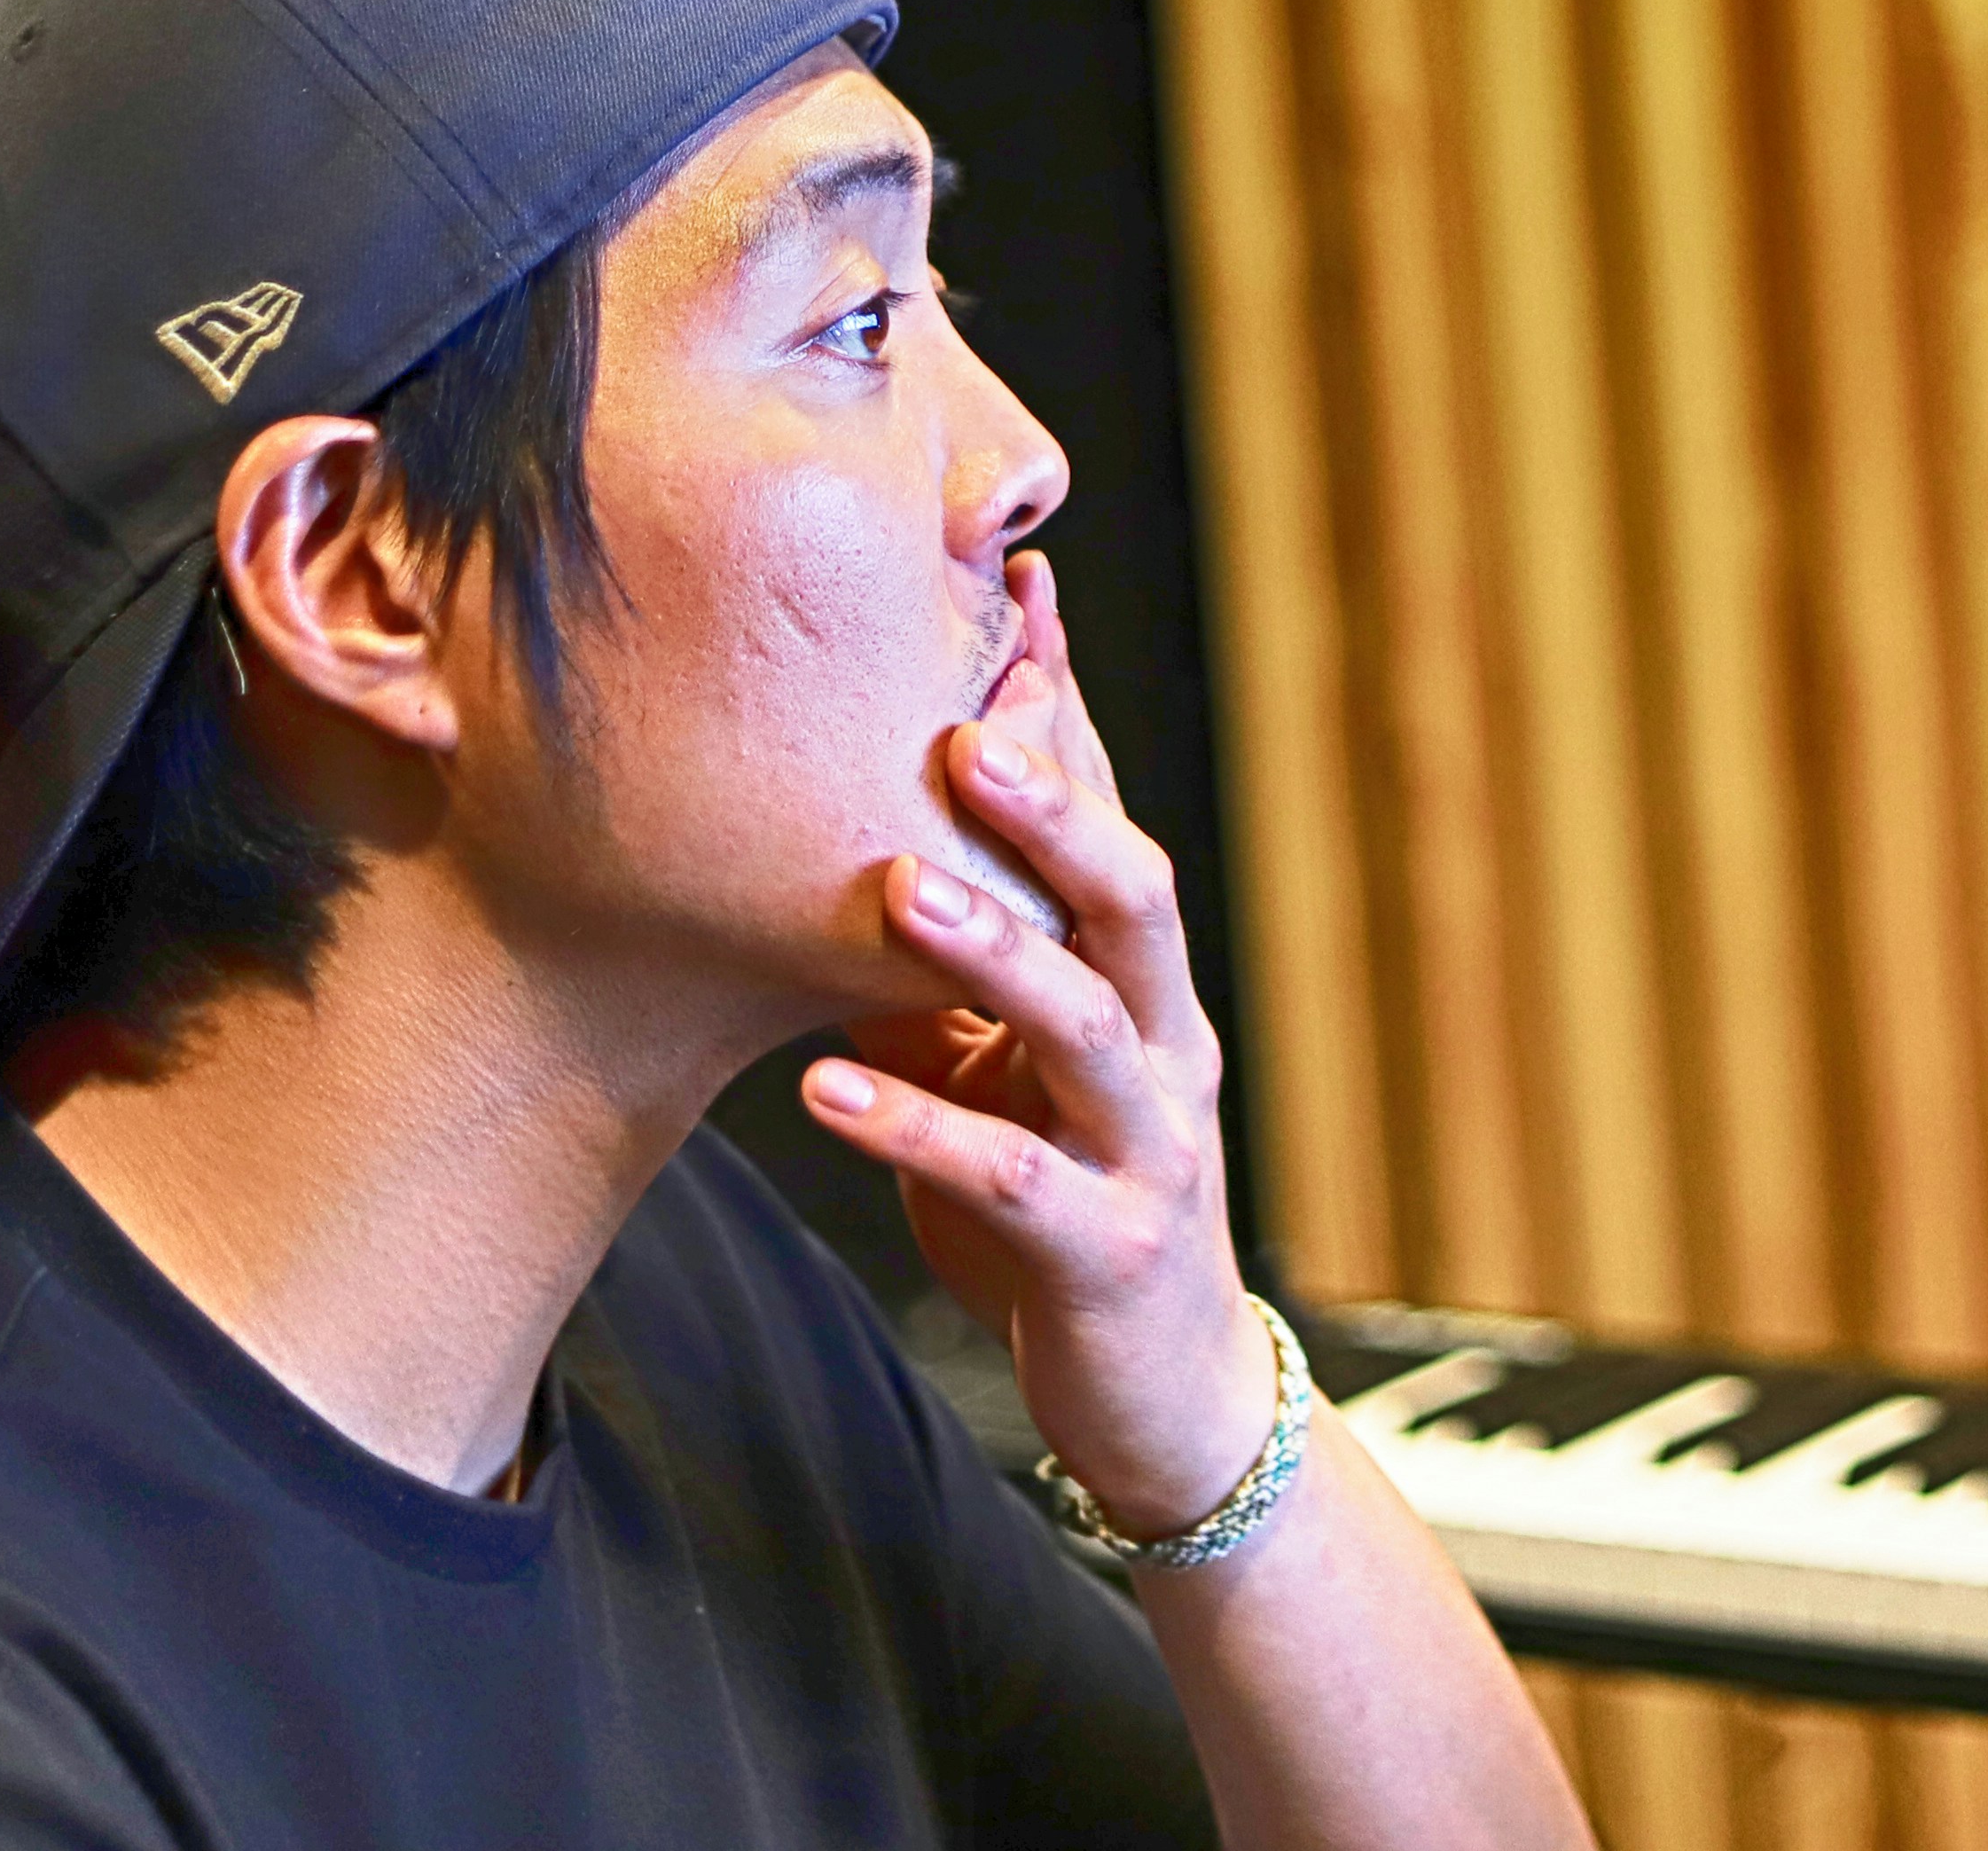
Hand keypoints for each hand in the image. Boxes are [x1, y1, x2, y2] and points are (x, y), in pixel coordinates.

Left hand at [801, 551, 1273, 1532]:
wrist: (1162, 1398)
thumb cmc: (1068, 1202)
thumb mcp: (1010, 1062)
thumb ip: (951, 956)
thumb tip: (848, 827)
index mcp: (1143, 984)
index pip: (1110, 819)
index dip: (1067, 710)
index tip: (1014, 589)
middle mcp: (1167, 1043)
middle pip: (1133, 898)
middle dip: (1058, 808)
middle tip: (968, 728)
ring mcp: (1149, 1146)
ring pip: (1089, 1025)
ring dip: (995, 951)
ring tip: (898, 889)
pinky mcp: (1106, 1249)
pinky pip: (1013, 1177)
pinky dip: (915, 1130)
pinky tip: (820, 1094)